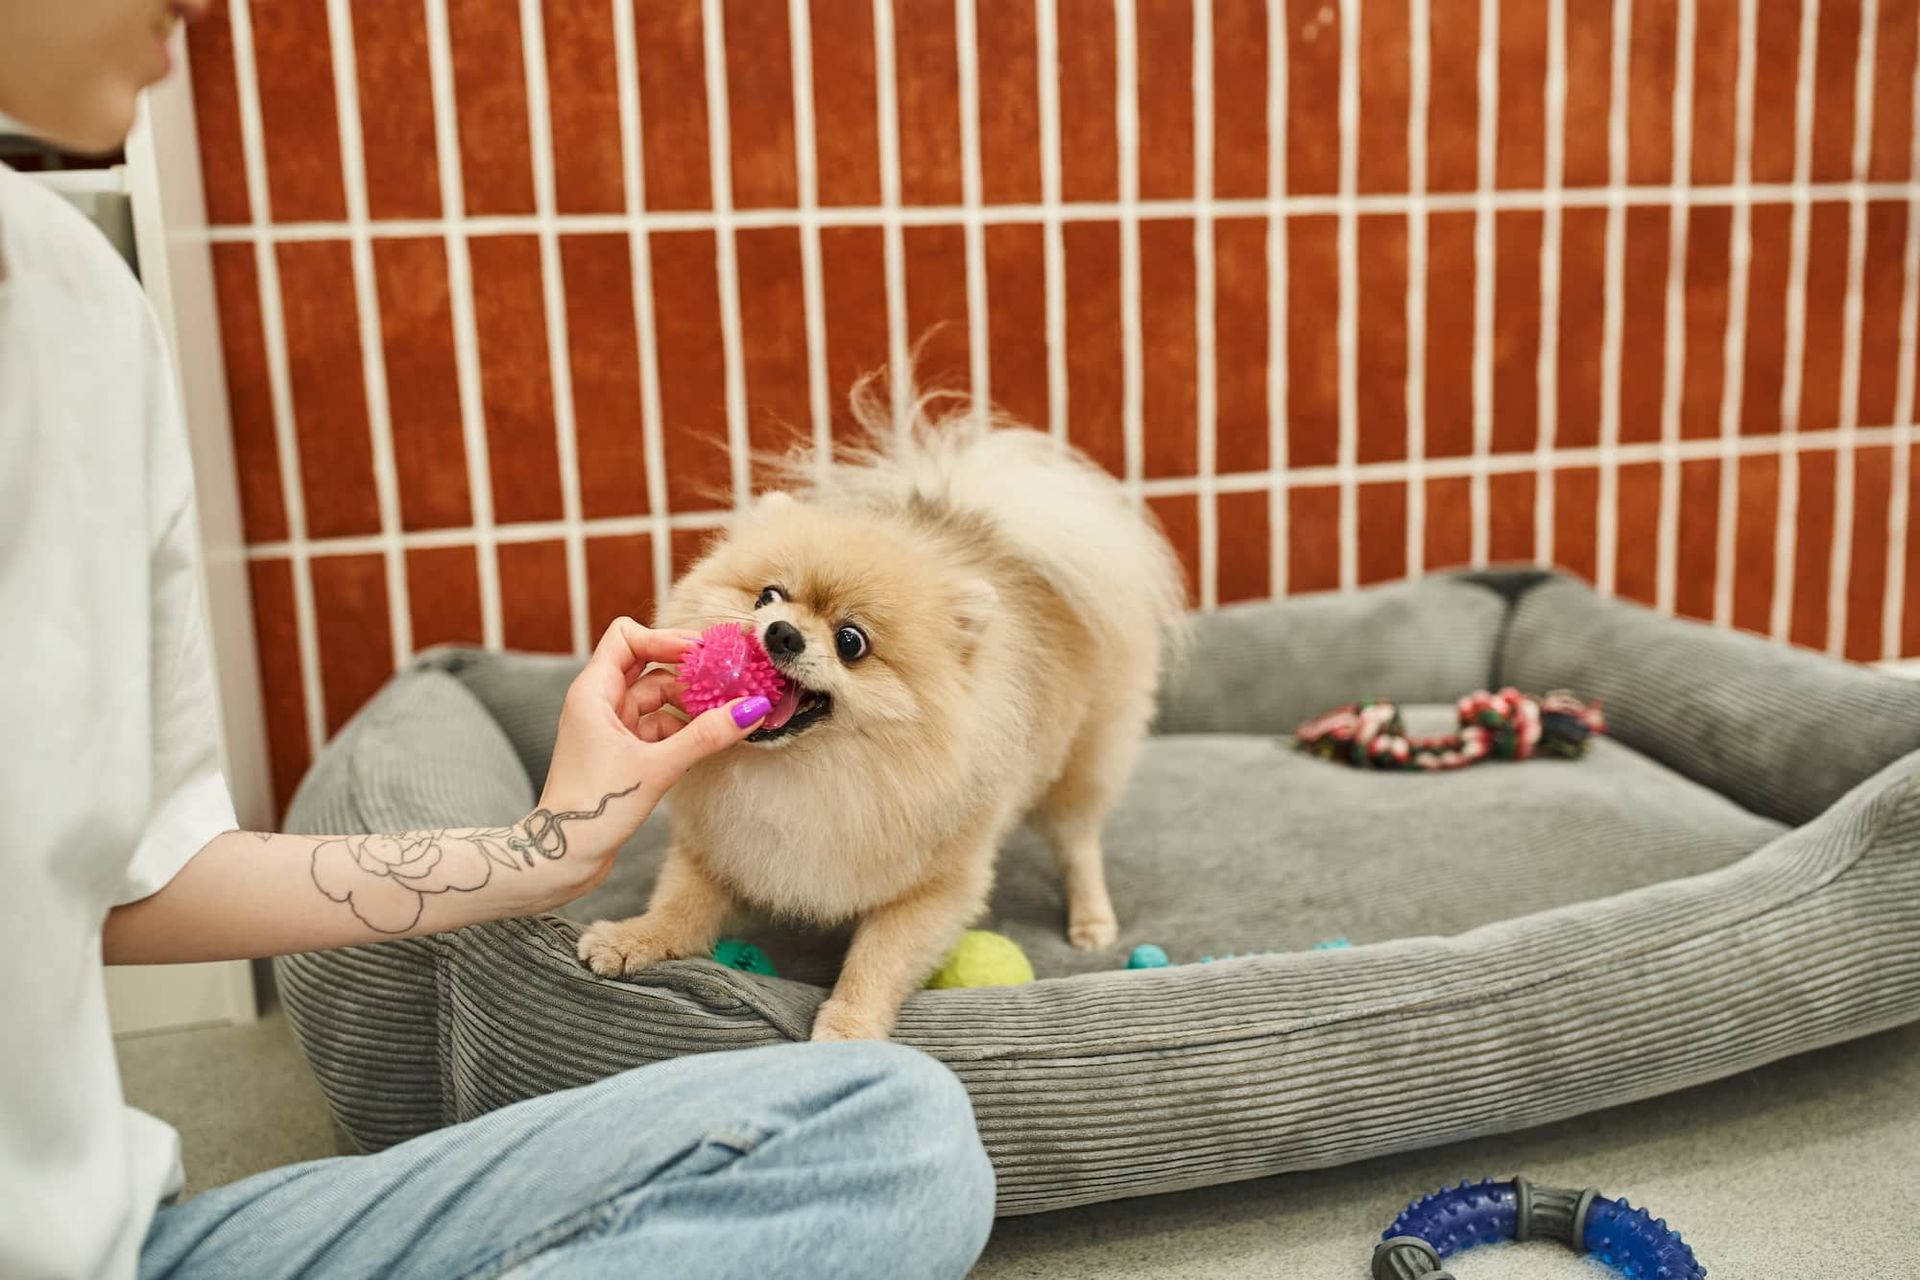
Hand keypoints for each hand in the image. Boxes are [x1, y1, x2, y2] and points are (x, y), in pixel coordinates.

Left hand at [532, 618, 768, 904]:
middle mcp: (598, 702)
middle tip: (726, 679)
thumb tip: (751, 708)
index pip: (628, 637)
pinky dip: (682, 728)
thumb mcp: (657, 767)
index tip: (703, 654)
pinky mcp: (620, 751)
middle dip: (687, 672)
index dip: (665, 639)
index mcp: (593, 692)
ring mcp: (609, 727)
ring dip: (689, 703)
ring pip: (656, 698)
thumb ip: (706, 736)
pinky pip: (657, 725)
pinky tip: (708, 739)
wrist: (563, 856)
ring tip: (725, 712)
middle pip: (648, 665)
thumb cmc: (594, 809)